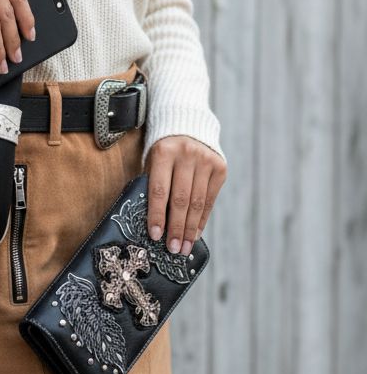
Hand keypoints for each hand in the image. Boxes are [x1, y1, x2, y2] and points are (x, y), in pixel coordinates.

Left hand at [143, 135, 226, 256]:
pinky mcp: (220, 168)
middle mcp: (187, 155)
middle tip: (173, 249)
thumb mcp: (153, 161)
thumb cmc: (164, 150)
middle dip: (176, 228)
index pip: (159, 190)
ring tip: (184, 247)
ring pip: (197, 203)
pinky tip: (195, 233)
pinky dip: (202, 219)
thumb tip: (154, 223)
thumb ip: (153, 185)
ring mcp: (206, 161)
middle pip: (181, 200)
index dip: (157, 215)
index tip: (155, 235)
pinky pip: (210, 199)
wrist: (187, 125)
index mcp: (164, 152)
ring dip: (190, 229)